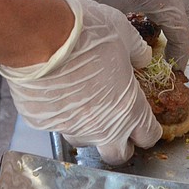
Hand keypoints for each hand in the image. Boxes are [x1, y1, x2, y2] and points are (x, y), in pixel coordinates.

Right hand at [0, 0, 161, 164]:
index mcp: (128, 109)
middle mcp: (101, 127)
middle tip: (117, 123)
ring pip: (82, 140)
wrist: (40, 37)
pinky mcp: (43, 123)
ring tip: (81, 101)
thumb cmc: (87, 34)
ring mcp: (70, 128)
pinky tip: (55, 91)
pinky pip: (54, 123)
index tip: (145, 120)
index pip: (148, 136)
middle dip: (120, 144)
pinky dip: (58, 112)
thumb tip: (143, 57)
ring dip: (86, 127)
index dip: (149, 130)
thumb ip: (137, 51)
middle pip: (117, 155)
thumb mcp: (124, 33)